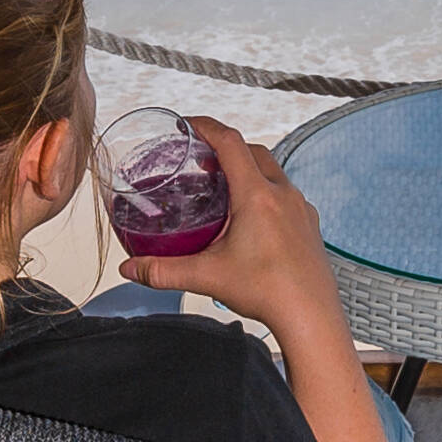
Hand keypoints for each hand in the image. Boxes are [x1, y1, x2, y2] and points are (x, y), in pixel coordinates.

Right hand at [154, 119, 343, 323]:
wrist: (312, 317)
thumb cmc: (268, 292)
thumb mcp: (207, 277)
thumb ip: (163, 271)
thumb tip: (130, 268)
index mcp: (257, 196)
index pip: (230, 142)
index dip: (206, 126)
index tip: (188, 123)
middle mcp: (282, 194)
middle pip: (253, 152)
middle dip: (225, 147)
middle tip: (200, 158)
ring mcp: (300, 208)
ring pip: (273, 172)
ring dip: (248, 169)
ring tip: (224, 186)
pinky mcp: (309, 225)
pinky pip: (286, 195)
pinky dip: (267, 192)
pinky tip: (252, 218)